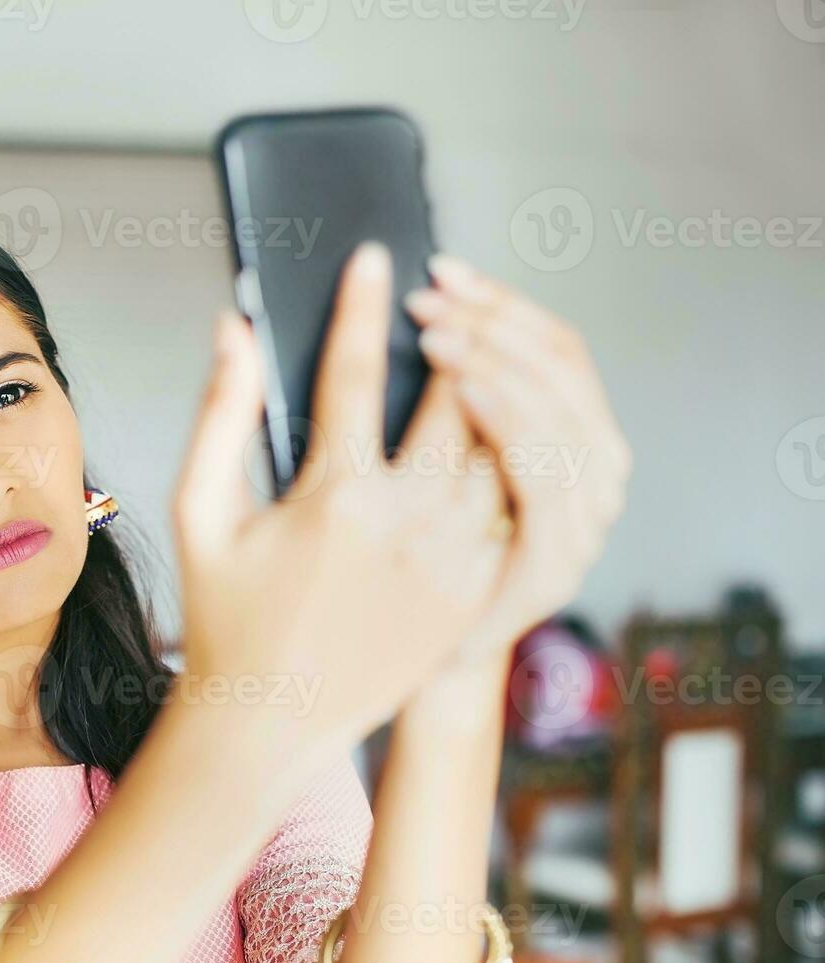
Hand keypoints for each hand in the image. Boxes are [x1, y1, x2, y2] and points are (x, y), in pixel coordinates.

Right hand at [170, 242, 506, 754]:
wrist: (272, 718)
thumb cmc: (226, 616)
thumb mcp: (200, 513)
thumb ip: (220, 414)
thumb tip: (233, 331)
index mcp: (333, 498)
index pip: (351, 372)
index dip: (361, 306)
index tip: (374, 258)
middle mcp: (406, 523)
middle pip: (454, 397)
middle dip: (450, 337)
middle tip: (437, 302)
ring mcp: (452, 558)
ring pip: (499, 446)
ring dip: (491, 390)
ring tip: (470, 355)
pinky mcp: (477, 588)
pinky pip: (514, 501)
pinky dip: (510, 455)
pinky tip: (490, 428)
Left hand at [404, 255, 632, 665]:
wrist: (407, 658)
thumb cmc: (406, 559)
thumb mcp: (428, 461)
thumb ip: (448, 396)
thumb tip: (419, 312)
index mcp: (568, 438)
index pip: (554, 345)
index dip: (501, 300)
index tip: (444, 270)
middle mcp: (591, 473)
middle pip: (563, 367)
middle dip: (493, 321)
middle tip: (428, 300)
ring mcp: (581, 520)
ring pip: (562, 411)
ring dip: (497, 361)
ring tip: (438, 337)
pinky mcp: (553, 566)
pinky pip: (545, 479)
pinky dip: (510, 421)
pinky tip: (465, 389)